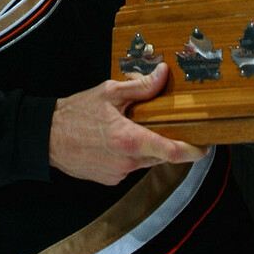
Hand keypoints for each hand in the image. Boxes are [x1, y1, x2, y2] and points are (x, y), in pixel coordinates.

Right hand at [49, 63, 207, 184]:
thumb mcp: (109, 93)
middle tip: (163, 121)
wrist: (46, 138)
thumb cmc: (75, 114)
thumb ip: (140, 87)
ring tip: (131, 125)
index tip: (207, 145)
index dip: (195, 151)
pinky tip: (117, 139)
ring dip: (147, 146)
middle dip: (167, 140)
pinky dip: (131, 154)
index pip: (173, 151)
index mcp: (130, 139)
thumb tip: (163, 74)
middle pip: (162, 155)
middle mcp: (127, 161)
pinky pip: (131, 166)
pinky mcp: (111, 179)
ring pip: (147, 161)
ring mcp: (119, 173)